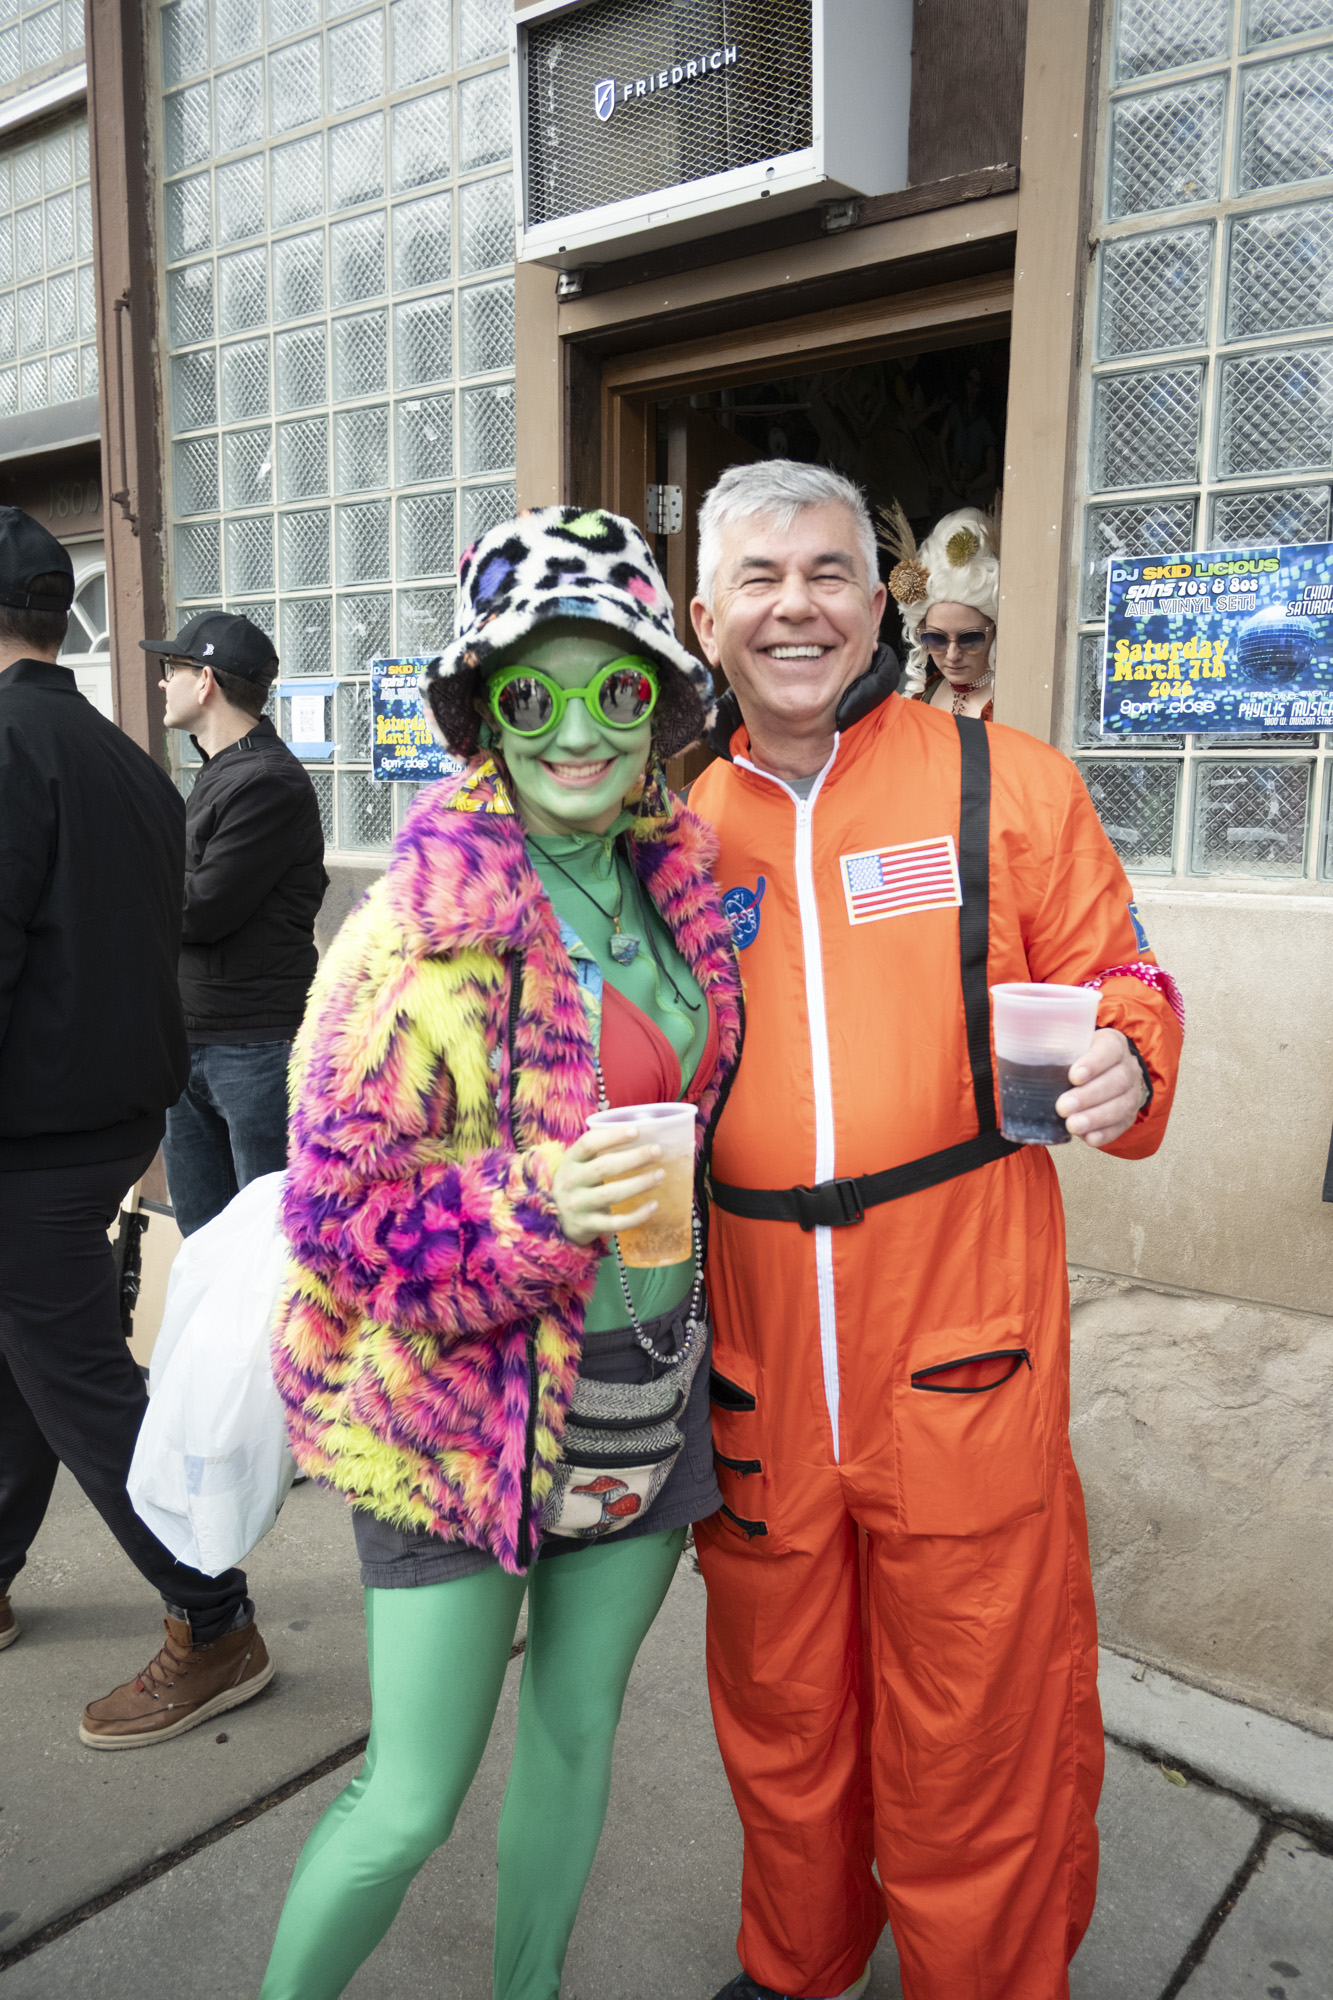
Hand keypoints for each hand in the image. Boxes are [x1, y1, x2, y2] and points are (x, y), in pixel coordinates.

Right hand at [551, 1125, 664, 1245]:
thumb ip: (600, 1151)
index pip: (588, 1143)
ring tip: (660, 1175)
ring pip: (612, 1194)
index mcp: (570, 1161)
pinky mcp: (589, 1225)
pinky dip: (637, 1215)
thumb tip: (641, 1134)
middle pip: (604, 1167)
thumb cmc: (578, 1183)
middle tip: (657, 1151)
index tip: (637, 1131)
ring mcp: (579, 1206)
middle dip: (634, 1158)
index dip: (613, 1136)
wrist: (558, 1220)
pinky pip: (616, 1222)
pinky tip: (654, 1205)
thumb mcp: (579, 1164)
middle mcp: (571, 1182)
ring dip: (639, 1184)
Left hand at [1055, 1028, 1148, 1148]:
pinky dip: (1105, 1134)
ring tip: (1072, 1125)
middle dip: (1089, 1096)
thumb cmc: (1074, 1058)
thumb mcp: (1066, 1045)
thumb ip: (1049, 1046)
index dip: (1094, 1063)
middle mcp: (1128, 1067)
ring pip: (1122, 1106)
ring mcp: (1132, 1093)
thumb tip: (1016, 1054)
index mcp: (1113, 1044)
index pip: (1110, 1049)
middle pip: (1117, 1081)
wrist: (1098, 1074)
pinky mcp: (1128, 1116)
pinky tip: (1088, 1138)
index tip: (1073, 1076)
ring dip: (1096, 1118)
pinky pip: (1121, 1126)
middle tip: (1062, 1107)